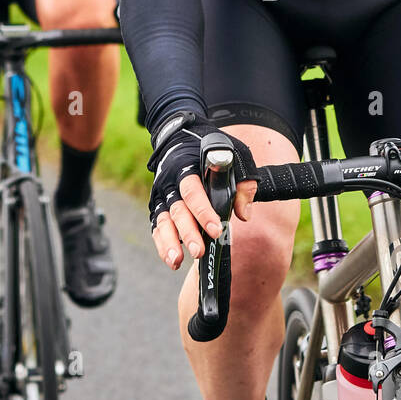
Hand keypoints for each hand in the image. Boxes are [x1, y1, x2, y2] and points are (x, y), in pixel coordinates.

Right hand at [147, 113, 257, 270]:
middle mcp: (171, 182)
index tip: (216, 230)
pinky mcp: (158, 206)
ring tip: (176, 262)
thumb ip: (243, 183)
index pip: (194, 192)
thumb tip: (243, 214)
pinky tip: (172, 260)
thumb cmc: (212, 148)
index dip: (204, 212)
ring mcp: (162, 195)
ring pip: (163, 221)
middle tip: (199, 252)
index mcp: (188, 167)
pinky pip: (157, 227)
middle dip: (188, 233)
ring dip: (169, 242)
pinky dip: (162, 244)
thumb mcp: (236, 155)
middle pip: (178, 210)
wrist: (181, 137)